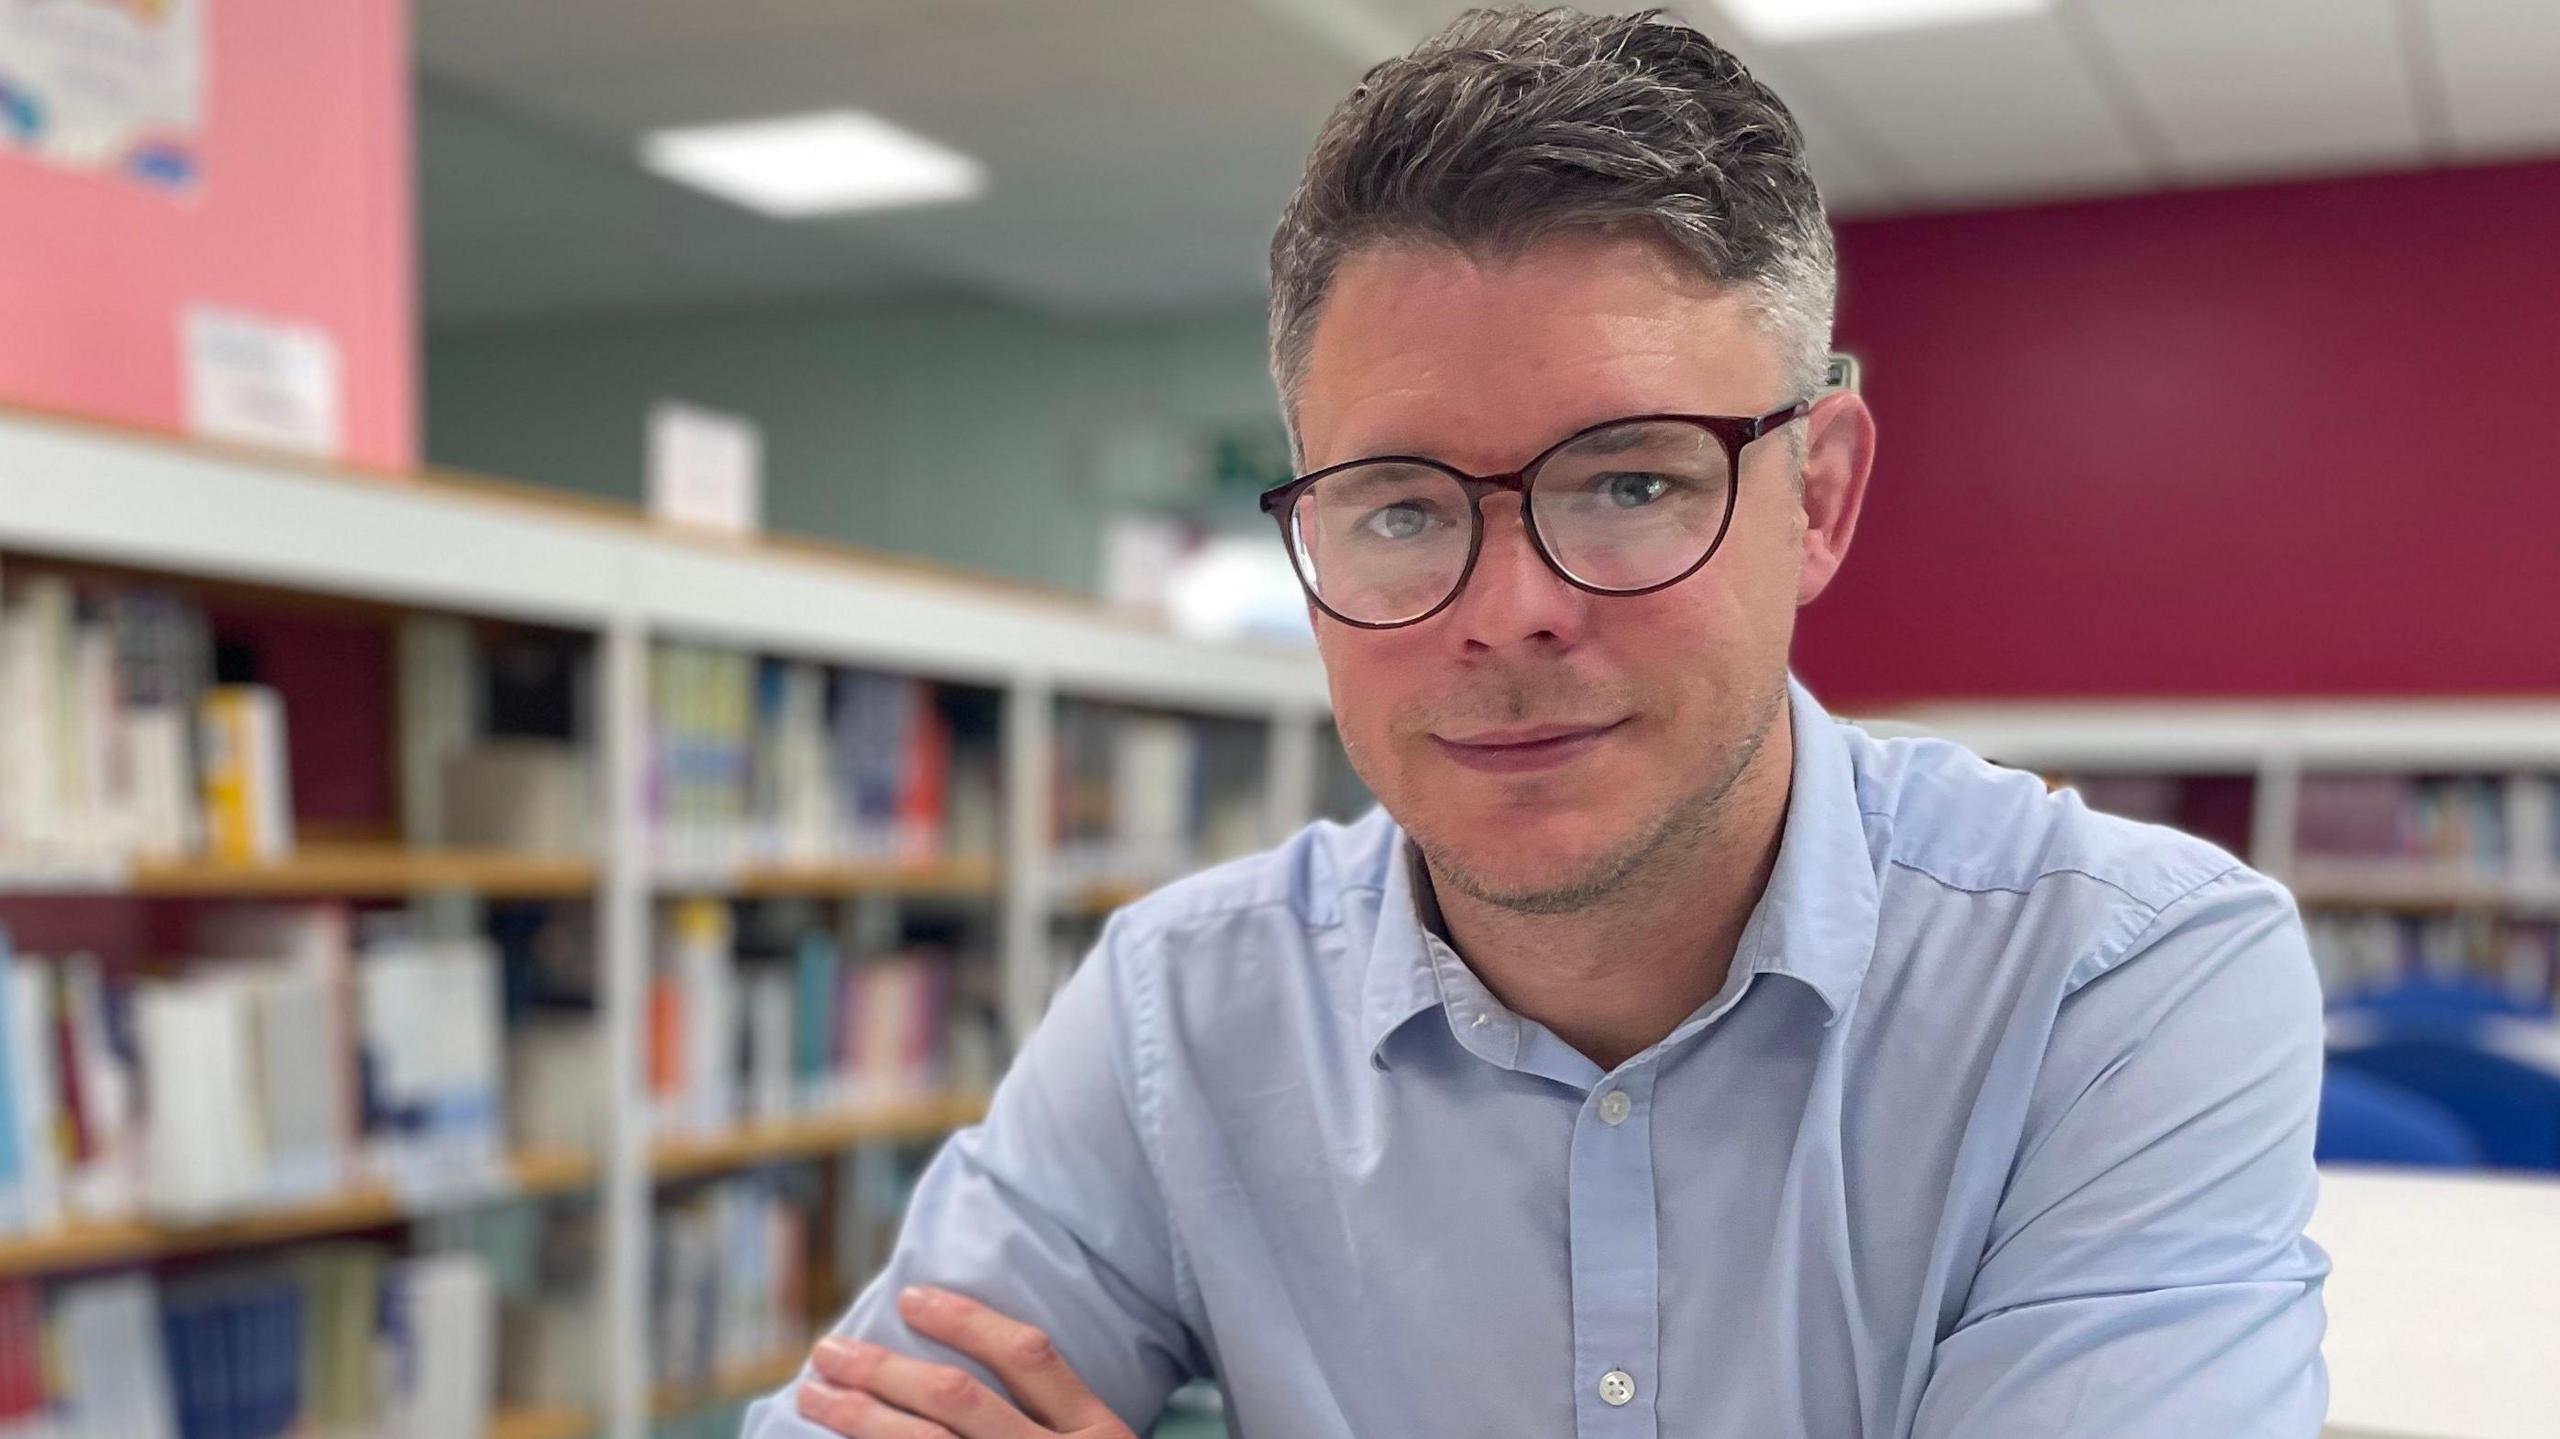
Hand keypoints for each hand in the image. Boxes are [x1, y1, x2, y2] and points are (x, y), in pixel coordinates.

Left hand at [796, 1285, 1138, 1438]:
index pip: (1028, 1357)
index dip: (967, 1321)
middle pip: (957, 1400)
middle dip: (884, 1368)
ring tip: (815, 1393)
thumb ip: (1053, 1417)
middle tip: (829, 1349)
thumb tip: (954, 1379)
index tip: (910, 1298)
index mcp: (1095, 1435)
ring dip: (860, 1416)